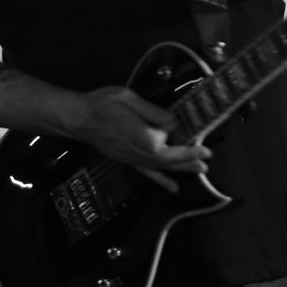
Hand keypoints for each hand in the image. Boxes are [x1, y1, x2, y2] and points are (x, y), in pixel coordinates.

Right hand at [74, 86, 211, 177]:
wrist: (79, 118)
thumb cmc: (103, 104)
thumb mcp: (130, 99)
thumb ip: (154, 112)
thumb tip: (172, 123)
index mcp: (145, 139)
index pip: (171, 144)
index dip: (187, 145)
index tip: (201, 145)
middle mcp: (141, 154)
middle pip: (171, 160)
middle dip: (190, 160)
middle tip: (207, 162)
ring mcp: (134, 159)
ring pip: (162, 168)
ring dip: (182, 169)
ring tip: (200, 172)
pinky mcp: (128, 160)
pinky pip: (147, 173)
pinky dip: (161, 181)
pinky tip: (172, 187)